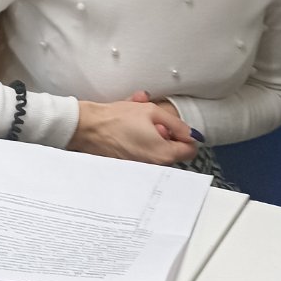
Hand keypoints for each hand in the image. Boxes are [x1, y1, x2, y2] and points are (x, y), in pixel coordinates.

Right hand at [69, 97, 197, 164]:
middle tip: (153, 123)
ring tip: (138, 124)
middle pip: (173, 151)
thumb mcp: (152, 111)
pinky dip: (141, 142)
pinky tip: (129, 131)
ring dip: (153, 137)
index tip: (174, 126)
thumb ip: (177, 124)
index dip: (185, 135)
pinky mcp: (130, 166)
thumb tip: (191, 134)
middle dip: (168, 136)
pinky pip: (143, 153)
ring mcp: (141, 168)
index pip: (190, 150)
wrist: (88, 127)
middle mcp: (154, 166)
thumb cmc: (116, 119)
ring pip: (158, 151)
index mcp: (163, 154)